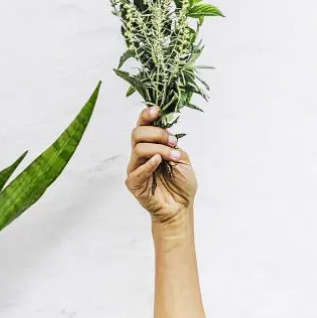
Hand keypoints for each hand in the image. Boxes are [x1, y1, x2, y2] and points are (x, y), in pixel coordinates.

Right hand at [125, 106, 197, 224]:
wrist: (181, 207)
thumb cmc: (181, 184)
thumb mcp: (182, 159)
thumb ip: (172, 145)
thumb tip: (166, 134)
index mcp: (150, 146)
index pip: (142, 126)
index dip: (146, 115)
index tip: (157, 110)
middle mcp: (140, 155)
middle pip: (137, 133)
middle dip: (157, 133)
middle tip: (173, 141)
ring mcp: (135, 169)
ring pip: (139, 148)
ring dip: (160, 149)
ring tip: (174, 157)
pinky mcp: (134, 183)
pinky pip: (137, 170)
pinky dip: (149, 164)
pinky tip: (159, 162)